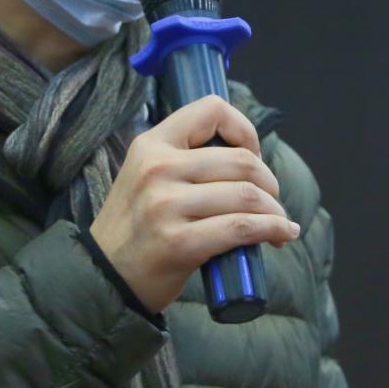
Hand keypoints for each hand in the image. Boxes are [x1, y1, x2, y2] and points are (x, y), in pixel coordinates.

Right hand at [88, 94, 298, 312]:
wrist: (106, 277)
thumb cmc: (136, 227)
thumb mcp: (145, 177)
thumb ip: (184, 160)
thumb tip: (246, 158)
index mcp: (151, 145)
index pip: (212, 110)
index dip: (244, 129)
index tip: (252, 155)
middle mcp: (158, 169)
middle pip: (241, 160)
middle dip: (269, 181)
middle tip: (271, 199)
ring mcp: (167, 205)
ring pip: (247, 195)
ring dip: (275, 210)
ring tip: (278, 221)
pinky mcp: (180, 242)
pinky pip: (243, 227)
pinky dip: (273, 229)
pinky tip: (282, 234)